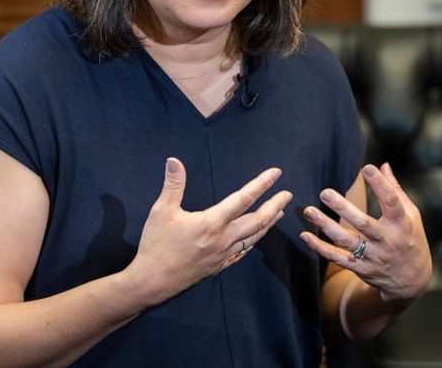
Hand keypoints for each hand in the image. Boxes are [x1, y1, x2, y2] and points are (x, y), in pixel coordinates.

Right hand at [125, 158, 291, 306]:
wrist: (153, 281)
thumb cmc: (156, 244)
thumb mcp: (161, 211)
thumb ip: (173, 185)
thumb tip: (174, 160)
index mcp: (212, 222)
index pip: (243, 199)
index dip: (261, 184)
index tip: (275, 173)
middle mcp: (223, 238)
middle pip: (258, 220)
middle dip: (275, 205)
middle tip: (288, 194)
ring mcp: (223, 254)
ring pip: (254, 237)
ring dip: (268, 223)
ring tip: (278, 212)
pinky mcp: (219, 266)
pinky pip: (243, 251)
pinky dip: (254, 241)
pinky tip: (256, 237)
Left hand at [300, 163, 431, 301]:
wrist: (411, 280)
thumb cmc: (410, 238)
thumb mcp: (411, 215)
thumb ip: (395, 190)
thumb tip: (383, 165)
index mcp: (402, 224)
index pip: (392, 202)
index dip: (381, 185)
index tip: (367, 168)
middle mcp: (387, 241)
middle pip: (364, 224)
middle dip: (343, 208)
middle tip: (325, 192)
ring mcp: (374, 257)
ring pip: (346, 241)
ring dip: (326, 226)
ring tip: (309, 211)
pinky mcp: (361, 269)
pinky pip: (338, 258)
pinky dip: (320, 248)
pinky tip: (305, 235)